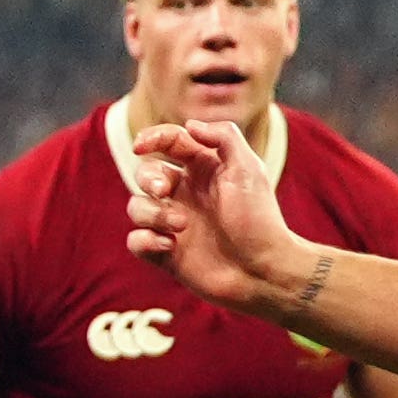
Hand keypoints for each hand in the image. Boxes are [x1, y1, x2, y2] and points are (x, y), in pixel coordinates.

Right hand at [121, 119, 322, 319]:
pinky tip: (170, 247)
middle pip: (146, 173)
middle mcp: (186, 193)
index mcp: (204, 169)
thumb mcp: (248, 169)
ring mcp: (173, 223)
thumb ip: (224, 137)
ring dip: (152, 213)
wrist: (261, 271)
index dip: (152, 138)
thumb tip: (190, 126)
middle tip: (164, 190)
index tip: (140, 146)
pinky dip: (146, 240)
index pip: (170, 143)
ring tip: (181, 226)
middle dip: (149, 178)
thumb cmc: (258, 220)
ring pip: (137, 207)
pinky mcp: (165, 252)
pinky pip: (136, 240)